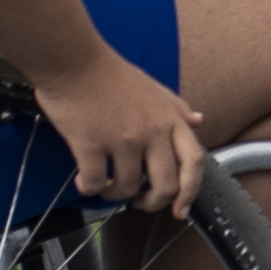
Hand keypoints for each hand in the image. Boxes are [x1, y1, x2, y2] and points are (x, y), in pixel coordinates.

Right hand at [34, 50, 208, 216]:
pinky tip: (84, 180)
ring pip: (127, 188)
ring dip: (114, 194)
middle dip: (153, 203)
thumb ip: (177, 109)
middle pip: (166, 185)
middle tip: (139, 201)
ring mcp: (122, 139)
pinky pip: (95, 183)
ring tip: (105, 185)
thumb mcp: (154, 88)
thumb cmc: (110, 73)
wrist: (74, 60)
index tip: (181, 209)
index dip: (191, 191)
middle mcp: (151, 131)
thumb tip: (197, 121)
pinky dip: (89, 188)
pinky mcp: (91, 145)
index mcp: (169, 118)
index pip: (194, 162)